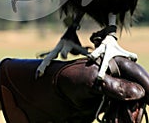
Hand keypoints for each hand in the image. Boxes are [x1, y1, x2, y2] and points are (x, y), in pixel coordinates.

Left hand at [0, 57, 148, 122]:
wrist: (41, 94)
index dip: (145, 90)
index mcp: (112, 64)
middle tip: (127, 122)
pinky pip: (118, 114)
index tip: (145, 106)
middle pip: (137, 95)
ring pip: (129, 107)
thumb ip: (112, 85)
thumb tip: (139, 92)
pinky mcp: (102, 103)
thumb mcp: (86, 82)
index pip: (139, 76)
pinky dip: (117, 121)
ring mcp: (108, 91)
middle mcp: (113, 76)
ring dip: (125, 118)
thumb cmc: (62, 80)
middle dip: (133, 110)